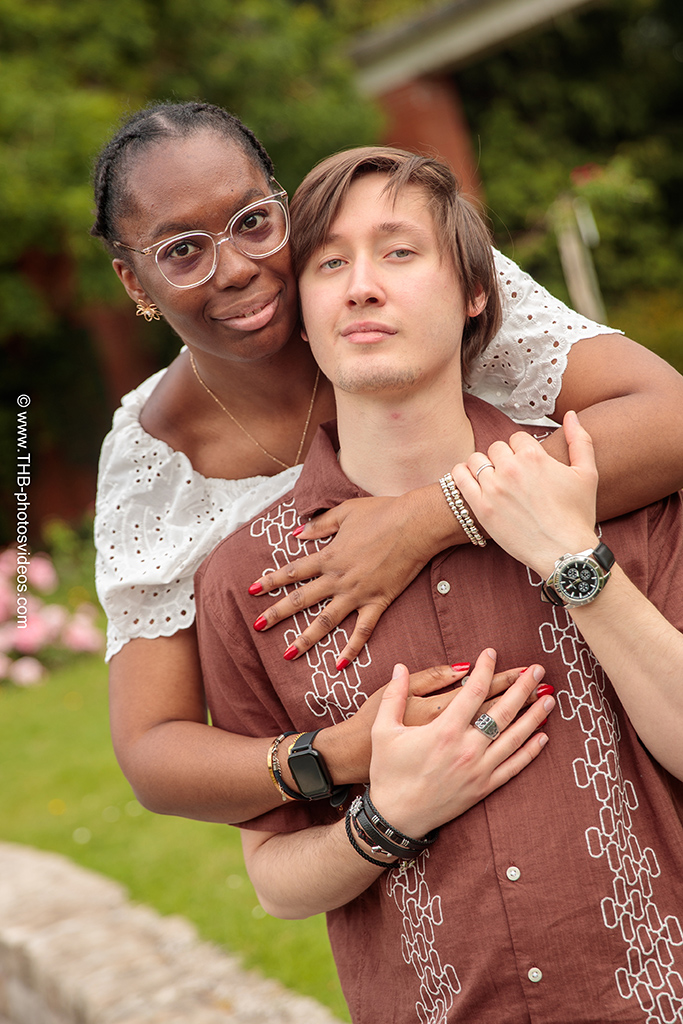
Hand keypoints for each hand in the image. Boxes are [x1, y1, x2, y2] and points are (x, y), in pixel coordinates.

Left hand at [248, 494, 438, 664]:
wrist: (416, 524)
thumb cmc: (382, 513)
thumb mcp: (345, 512)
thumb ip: (319, 525)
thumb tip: (296, 533)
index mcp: (329, 555)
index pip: (292, 571)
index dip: (270, 581)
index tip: (251, 590)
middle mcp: (338, 578)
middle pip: (301, 599)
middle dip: (277, 614)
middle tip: (257, 627)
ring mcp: (358, 593)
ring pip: (325, 621)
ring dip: (305, 639)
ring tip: (288, 655)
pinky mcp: (378, 602)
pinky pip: (363, 630)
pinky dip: (352, 647)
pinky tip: (340, 663)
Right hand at [318, 661, 544, 784]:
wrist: (395, 817)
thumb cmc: (387, 772)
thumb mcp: (384, 730)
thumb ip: (394, 695)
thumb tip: (399, 666)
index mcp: (444, 730)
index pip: (473, 691)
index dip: (485, 668)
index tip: (491, 652)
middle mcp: (467, 748)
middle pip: (502, 711)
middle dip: (523, 687)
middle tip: (537, 670)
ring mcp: (478, 769)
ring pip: (515, 737)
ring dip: (534, 716)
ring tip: (550, 698)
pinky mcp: (483, 788)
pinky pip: (514, 767)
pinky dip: (531, 751)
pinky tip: (543, 737)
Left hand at [453, 411, 599, 577]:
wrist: (565, 552)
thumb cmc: (578, 515)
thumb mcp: (587, 473)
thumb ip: (579, 440)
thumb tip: (571, 415)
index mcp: (534, 456)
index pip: (516, 438)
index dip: (522, 450)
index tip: (527, 465)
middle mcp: (510, 468)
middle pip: (496, 447)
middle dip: (504, 458)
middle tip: (513, 476)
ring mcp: (493, 488)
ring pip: (476, 460)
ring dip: (484, 466)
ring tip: (494, 480)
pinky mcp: (481, 507)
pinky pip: (459, 477)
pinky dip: (462, 474)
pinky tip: (471, 481)